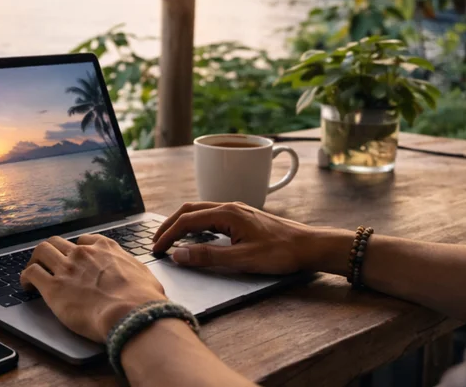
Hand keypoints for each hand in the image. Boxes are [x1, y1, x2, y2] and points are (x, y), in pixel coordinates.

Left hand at [20, 235, 166, 341]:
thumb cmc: (143, 300)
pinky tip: (26, 285)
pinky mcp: (53, 286)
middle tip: (50, 263)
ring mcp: (67, 268)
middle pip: (59, 242)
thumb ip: (135, 274)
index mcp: (106, 249)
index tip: (76, 258)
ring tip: (33, 270)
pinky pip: (32, 273)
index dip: (78, 249)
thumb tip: (142, 282)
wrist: (130, 313)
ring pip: (41, 251)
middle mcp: (84, 253)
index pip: (86, 240)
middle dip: (53, 251)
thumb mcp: (145, 277)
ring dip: (36, 259)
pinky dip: (25, 277)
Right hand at [151, 202, 349, 274]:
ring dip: (181, 223)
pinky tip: (195, 236)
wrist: (309, 246)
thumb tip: (178, 255)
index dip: (168, 235)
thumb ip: (208, 257)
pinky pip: (210, 215)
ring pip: (199, 211)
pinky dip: (195, 224)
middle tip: (156, 242)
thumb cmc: (280, 253)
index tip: (156, 250)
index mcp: (226, 213)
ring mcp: (236, 210)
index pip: (186, 221)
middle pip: (189, 210)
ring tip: (170, 239)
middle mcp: (229, 206)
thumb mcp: (242, 259)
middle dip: (169, 225)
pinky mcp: (242, 217)